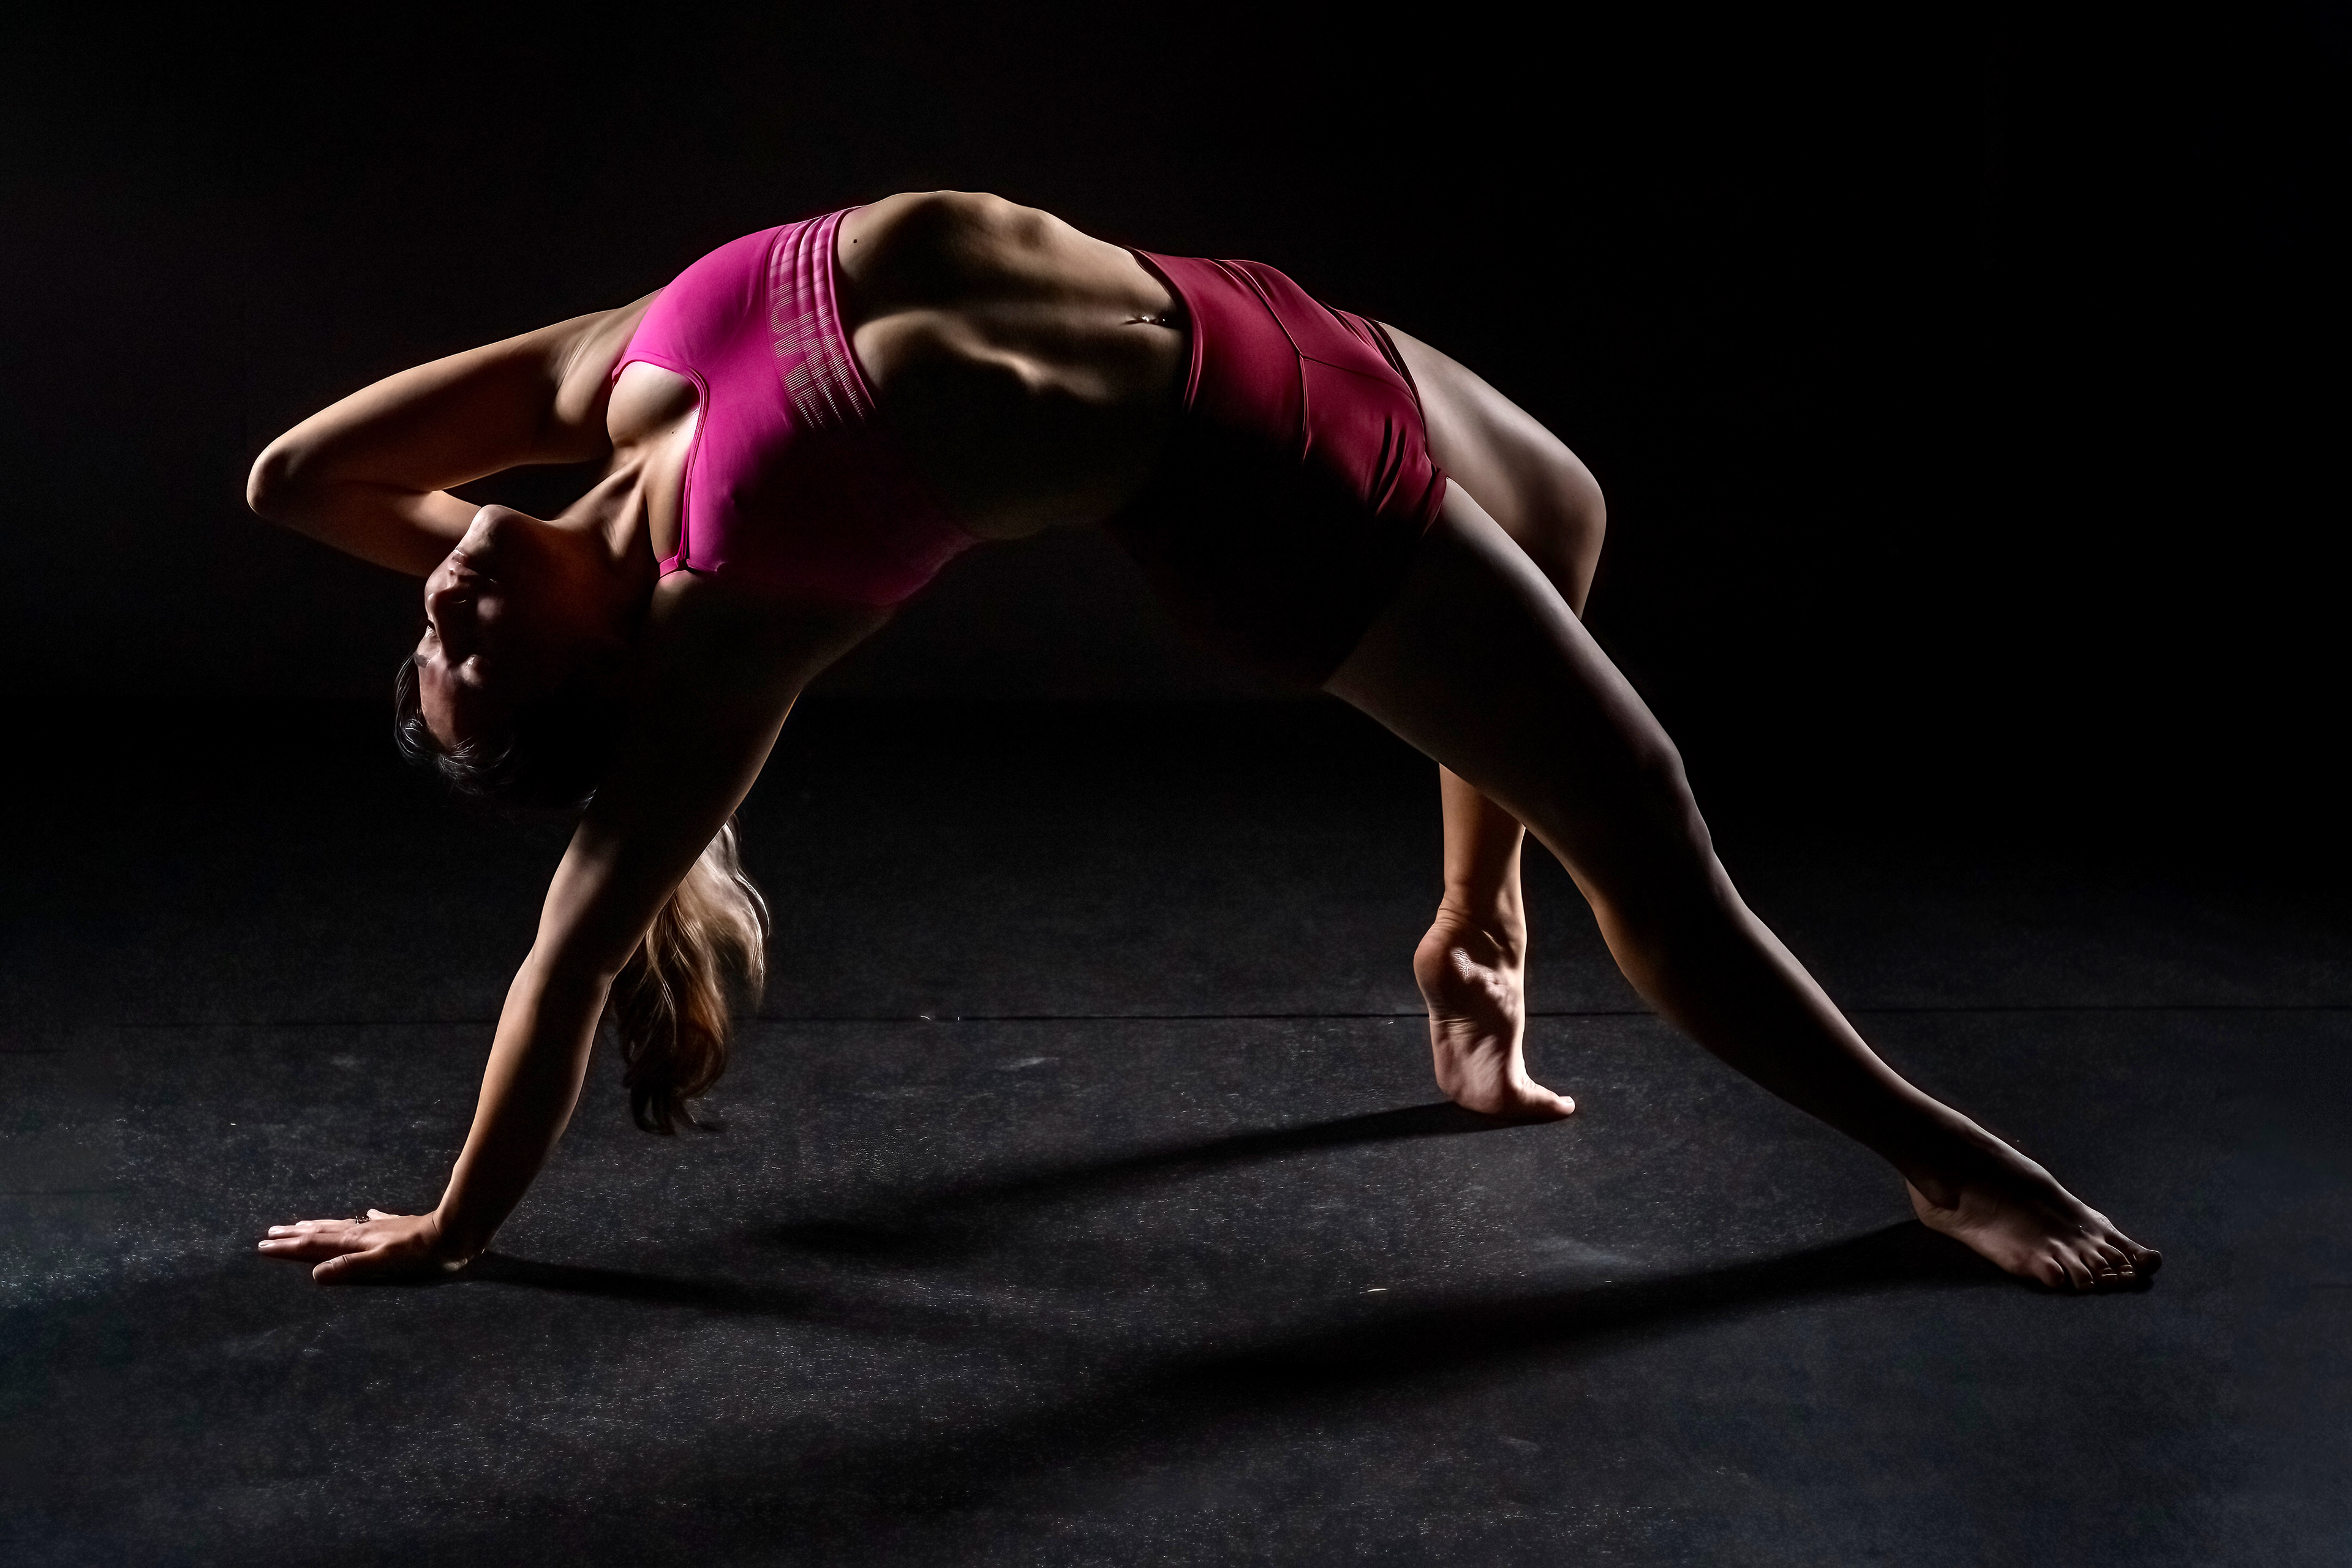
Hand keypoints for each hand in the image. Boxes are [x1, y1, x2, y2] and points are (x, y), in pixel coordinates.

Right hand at [256, 1209, 469, 1283]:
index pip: (315, 1245)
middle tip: (270, 1233)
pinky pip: (373, 1222)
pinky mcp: (399, 1227)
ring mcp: (381, 1227)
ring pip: (342, 1226)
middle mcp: (363, 1231)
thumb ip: (351, 1267)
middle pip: (322, 1232)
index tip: (262, 1246)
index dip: (289, 1247)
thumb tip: (315, 1275)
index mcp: (356, 1242)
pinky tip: (367, 1213)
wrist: (456, 1230)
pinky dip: (363, 1219)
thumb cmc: (422, 1253)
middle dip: (295, 1235)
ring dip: (320, 1226)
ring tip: (303, 1224)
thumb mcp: (384, 1263)